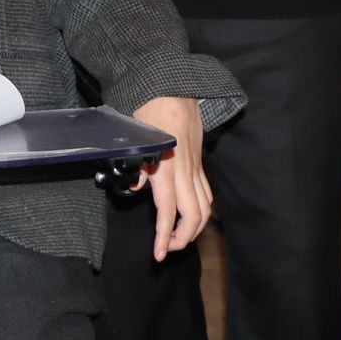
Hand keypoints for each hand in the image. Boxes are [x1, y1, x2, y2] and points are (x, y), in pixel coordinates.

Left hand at [132, 96, 212, 259]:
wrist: (174, 86)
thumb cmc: (149, 108)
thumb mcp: (134, 136)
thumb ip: (136, 164)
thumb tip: (135, 187)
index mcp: (166, 165)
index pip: (167, 210)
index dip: (163, 235)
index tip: (158, 253)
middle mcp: (184, 170)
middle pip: (194, 215)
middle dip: (182, 238)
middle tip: (167, 248)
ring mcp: (195, 166)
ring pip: (205, 206)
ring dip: (194, 227)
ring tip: (178, 237)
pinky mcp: (199, 161)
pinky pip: (206, 192)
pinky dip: (201, 210)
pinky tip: (190, 214)